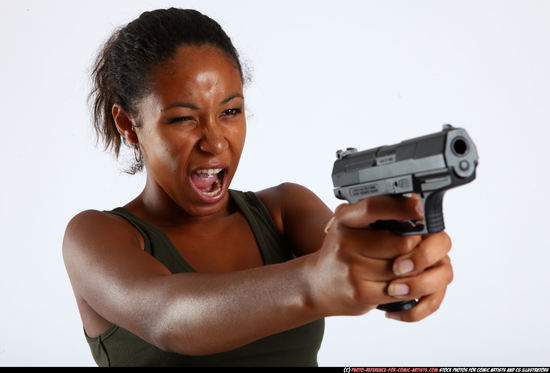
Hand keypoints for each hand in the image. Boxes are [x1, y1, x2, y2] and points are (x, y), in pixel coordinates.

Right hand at [306, 195, 452, 320]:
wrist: (315, 284)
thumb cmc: (341, 253)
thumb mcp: (349, 227)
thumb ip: (373, 215)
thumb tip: (411, 202)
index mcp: (344, 221)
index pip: (373, 207)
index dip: (401, 207)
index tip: (418, 209)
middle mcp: (345, 242)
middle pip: (402, 242)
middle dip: (414, 246)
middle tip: (413, 248)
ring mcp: (351, 268)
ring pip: (403, 267)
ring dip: (410, 269)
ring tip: (401, 267)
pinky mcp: (360, 292)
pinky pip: (398, 289)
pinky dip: (403, 287)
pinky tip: (395, 283)